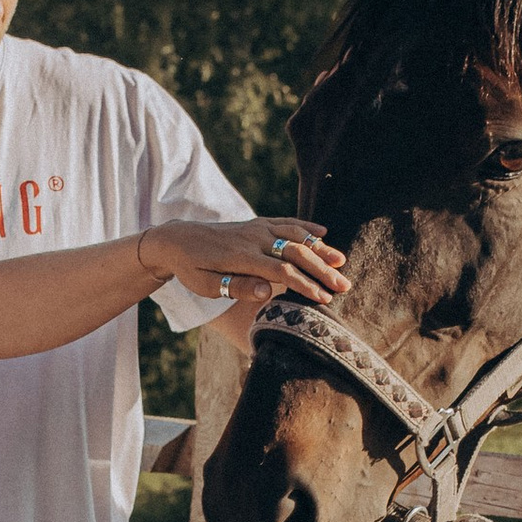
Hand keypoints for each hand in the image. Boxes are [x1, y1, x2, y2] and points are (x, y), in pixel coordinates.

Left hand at [144, 216, 343, 306]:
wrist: (177, 239)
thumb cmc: (191, 268)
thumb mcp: (206, 286)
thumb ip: (236, 287)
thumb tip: (266, 292)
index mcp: (241, 257)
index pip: (282, 271)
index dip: (306, 285)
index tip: (324, 299)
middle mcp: (253, 238)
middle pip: (296, 253)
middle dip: (322, 270)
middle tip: (344, 286)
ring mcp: (257, 227)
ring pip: (296, 235)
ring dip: (320, 247)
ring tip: (341, 261)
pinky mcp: (257, 222)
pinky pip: (286, 221)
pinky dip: (306, 226)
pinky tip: (323, 231)